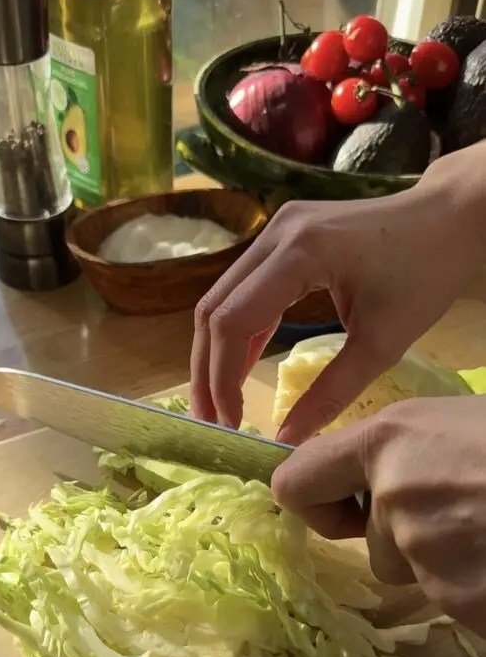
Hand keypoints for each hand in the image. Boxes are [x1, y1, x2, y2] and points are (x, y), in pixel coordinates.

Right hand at [191, 146, 484, 441]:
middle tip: (210, 420)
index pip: (233, 322)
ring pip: (222, 298)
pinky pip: (245, 288)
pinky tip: (240, 368)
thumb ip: (331, 393)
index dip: (222, 378)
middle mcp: (275, 234)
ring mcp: (276, 231)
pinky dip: (238, 331)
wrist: (450, 218)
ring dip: (216, 352)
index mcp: (299, 253)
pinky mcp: (283, 237)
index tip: (230, 423)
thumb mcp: (382, 344)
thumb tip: (287, 438)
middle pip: (213, 309)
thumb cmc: (425, 275)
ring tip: (218, 402)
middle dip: (207, 370)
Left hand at [271, 395, 485, 636]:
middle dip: (408, 540)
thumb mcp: (461, 418)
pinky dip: (476, 589)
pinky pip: (454, 600)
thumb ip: (408, 446)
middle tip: (467, 514)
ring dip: (446, 565)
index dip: (320, 505)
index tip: (352, 510)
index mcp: (388, 440)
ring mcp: (422, 553)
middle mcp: (391, 497)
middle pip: (372, 542)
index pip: (295, 483)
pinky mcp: (457, 600)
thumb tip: (380, 470)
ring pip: (413, 573)